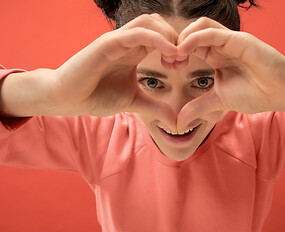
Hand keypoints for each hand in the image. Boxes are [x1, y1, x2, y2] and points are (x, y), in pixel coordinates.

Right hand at [49, 14, 177, 127]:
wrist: (67, 99)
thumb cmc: (96, 96)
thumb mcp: (134, 102)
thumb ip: (155, 107)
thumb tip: (176, 121)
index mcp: (134, 51)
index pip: (161, 35)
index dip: (177, 46)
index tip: (182, 66)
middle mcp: (127, 42)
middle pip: (158, 23)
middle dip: (176, 38)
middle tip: (181, 62)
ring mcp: (117, 40)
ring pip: (149, 22)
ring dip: (168, 36)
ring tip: (175, 57)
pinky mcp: (107, 43)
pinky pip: (137, 33)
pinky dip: (157, 39)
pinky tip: (169, 53)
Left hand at [176, 18, 284, 128]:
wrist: (283, 93)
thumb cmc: (256, 94)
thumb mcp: (219, 101)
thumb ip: (198, 106)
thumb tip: (179, 121)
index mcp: (216, 56)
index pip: (190, 45)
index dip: (176, 53)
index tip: (168, 67)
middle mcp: (222, 45)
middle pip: (192, 32)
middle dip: (176, 43)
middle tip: (169, 61)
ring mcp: (230, 40)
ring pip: (200, 26)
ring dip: (183, 38)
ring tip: (175, 56)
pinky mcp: (238, 40)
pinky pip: (211, 32)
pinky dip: (193, 39)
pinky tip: (183, 51)